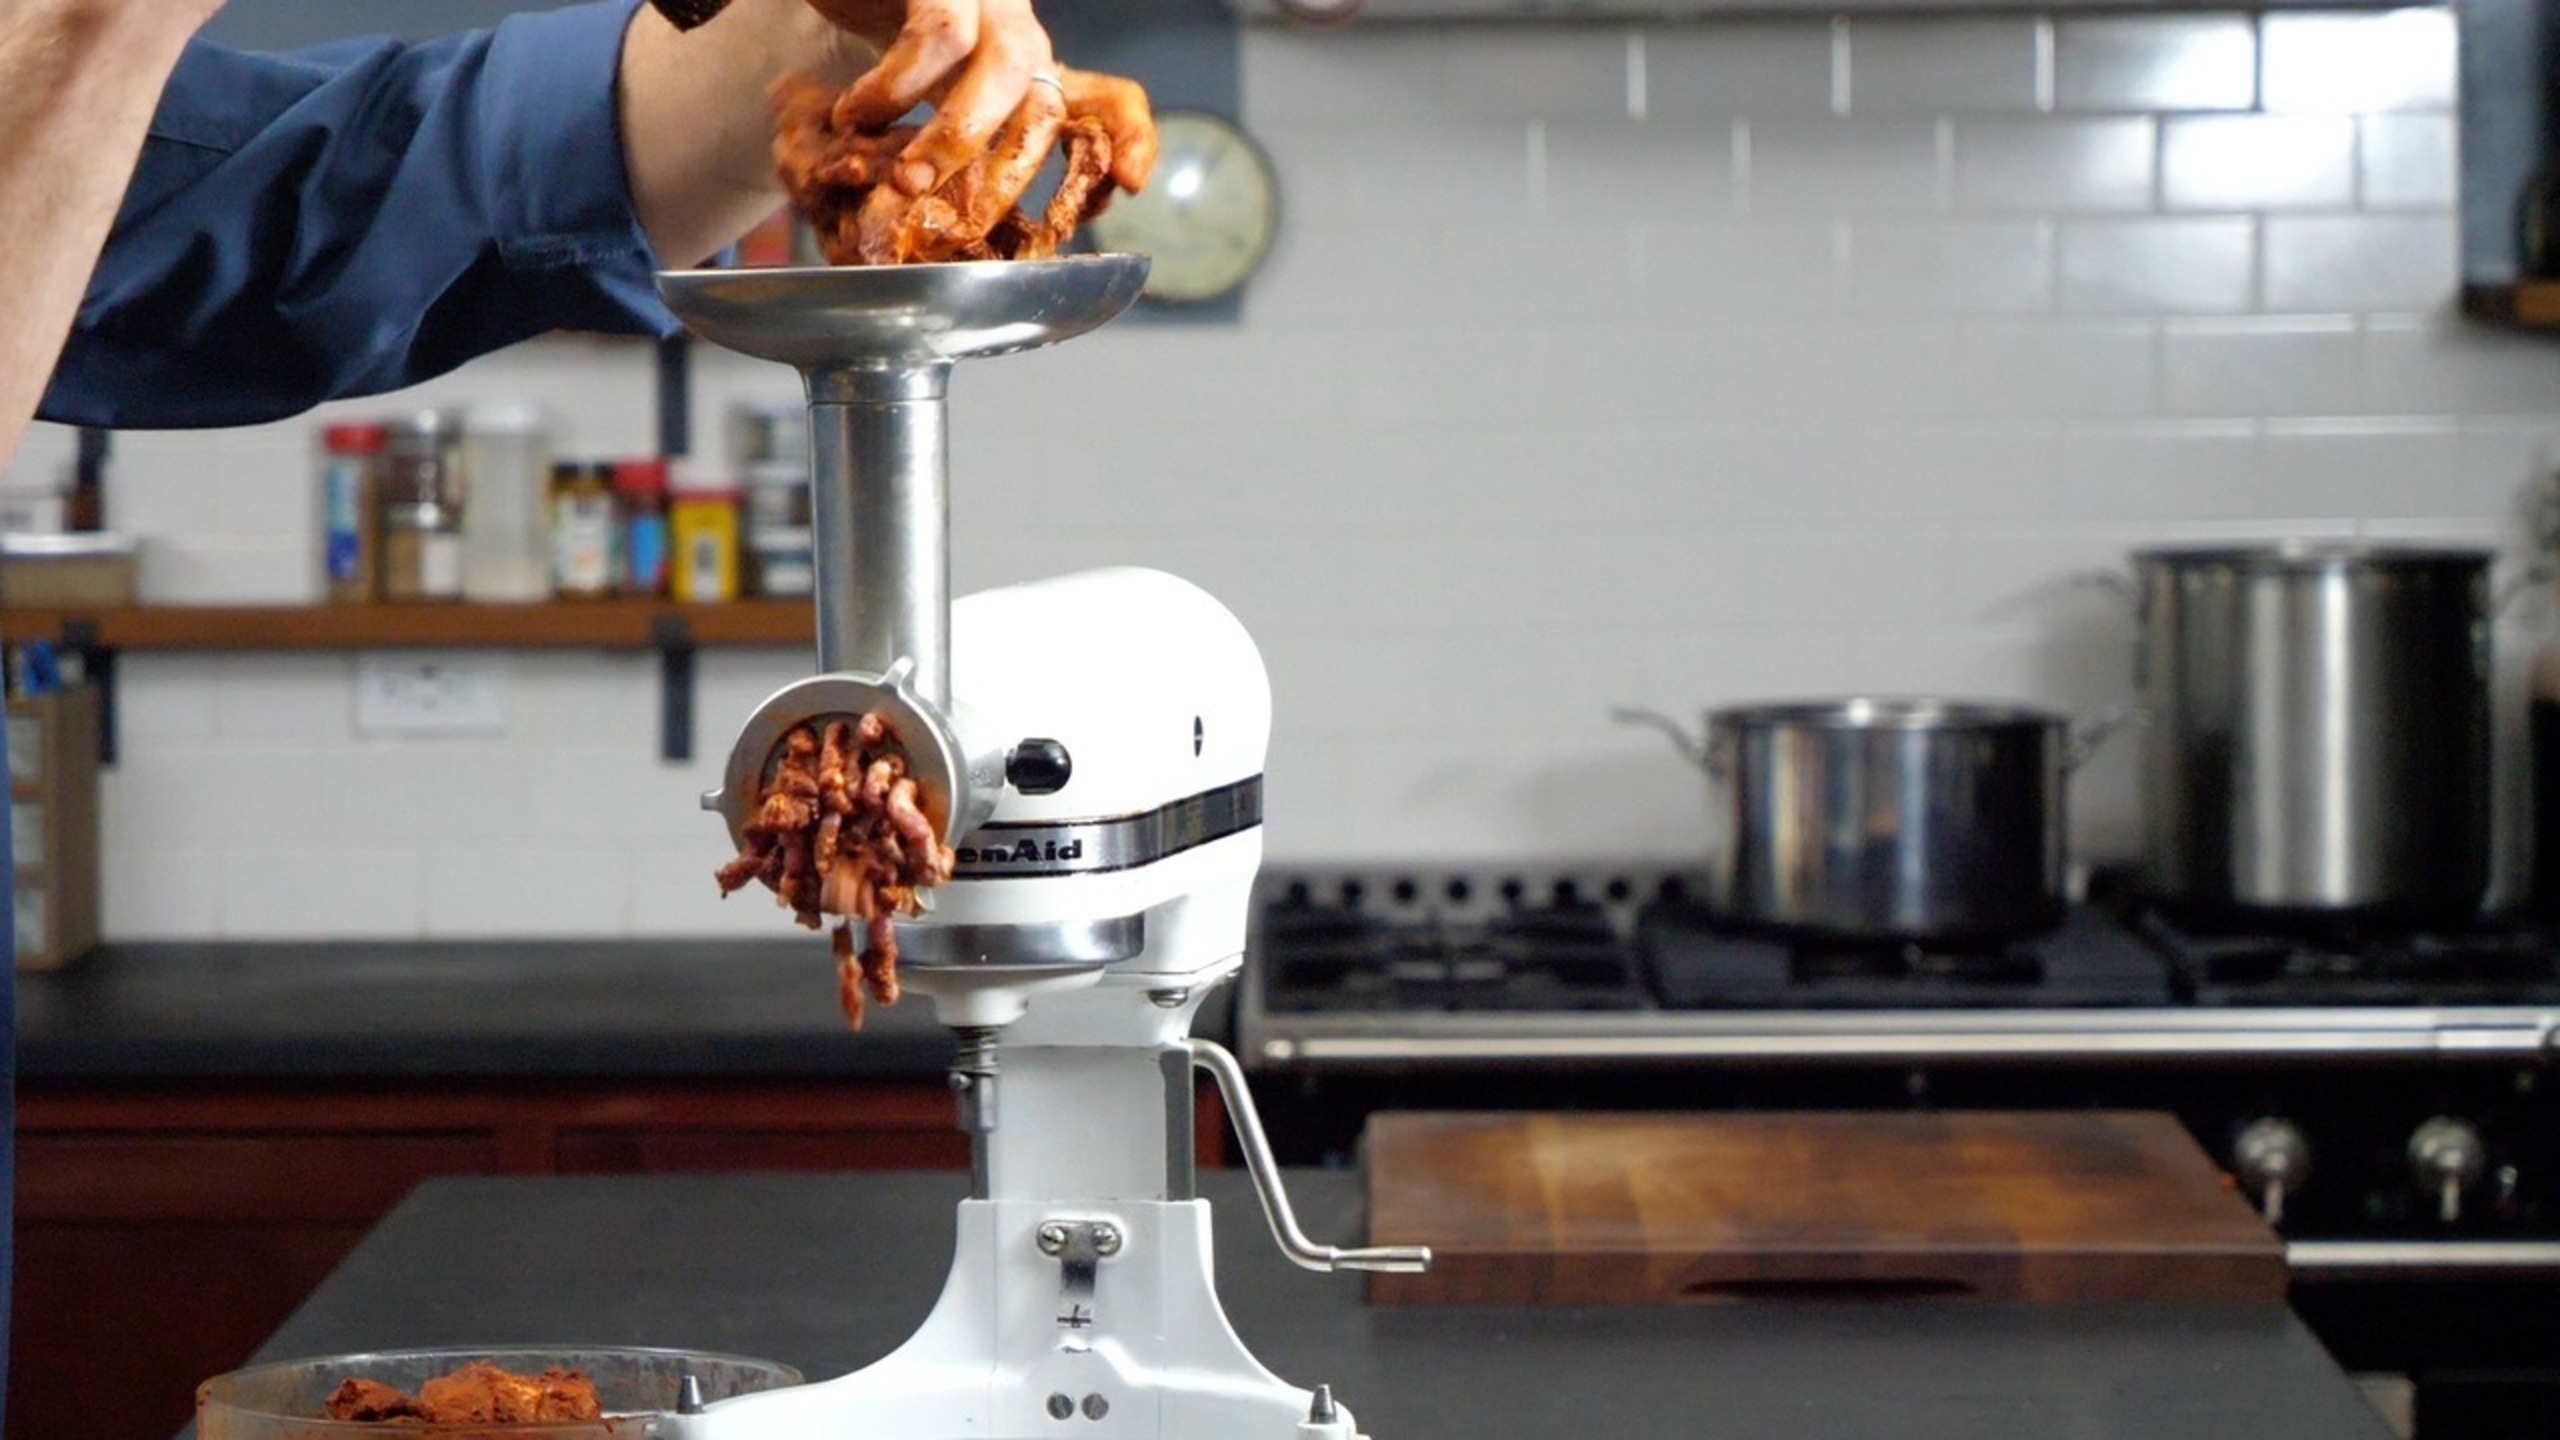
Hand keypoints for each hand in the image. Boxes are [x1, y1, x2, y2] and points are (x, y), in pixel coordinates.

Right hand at [809, 1, 1156, 254]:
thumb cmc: (881, 50)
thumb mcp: (929, 109)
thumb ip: (961, 158)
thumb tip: (960, 232)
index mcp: (1028, 73)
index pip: (1109, 100)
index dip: (1131, 137)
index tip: (1130, 183)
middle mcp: (1017, 34)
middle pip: (1047, 104)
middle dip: (1011, 175)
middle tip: (963, 223)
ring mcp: (985, 1)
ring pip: (1005, 68)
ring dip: (956, 138)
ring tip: (906, 182)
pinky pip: (937, 33)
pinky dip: (896, 85)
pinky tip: (857, 114)